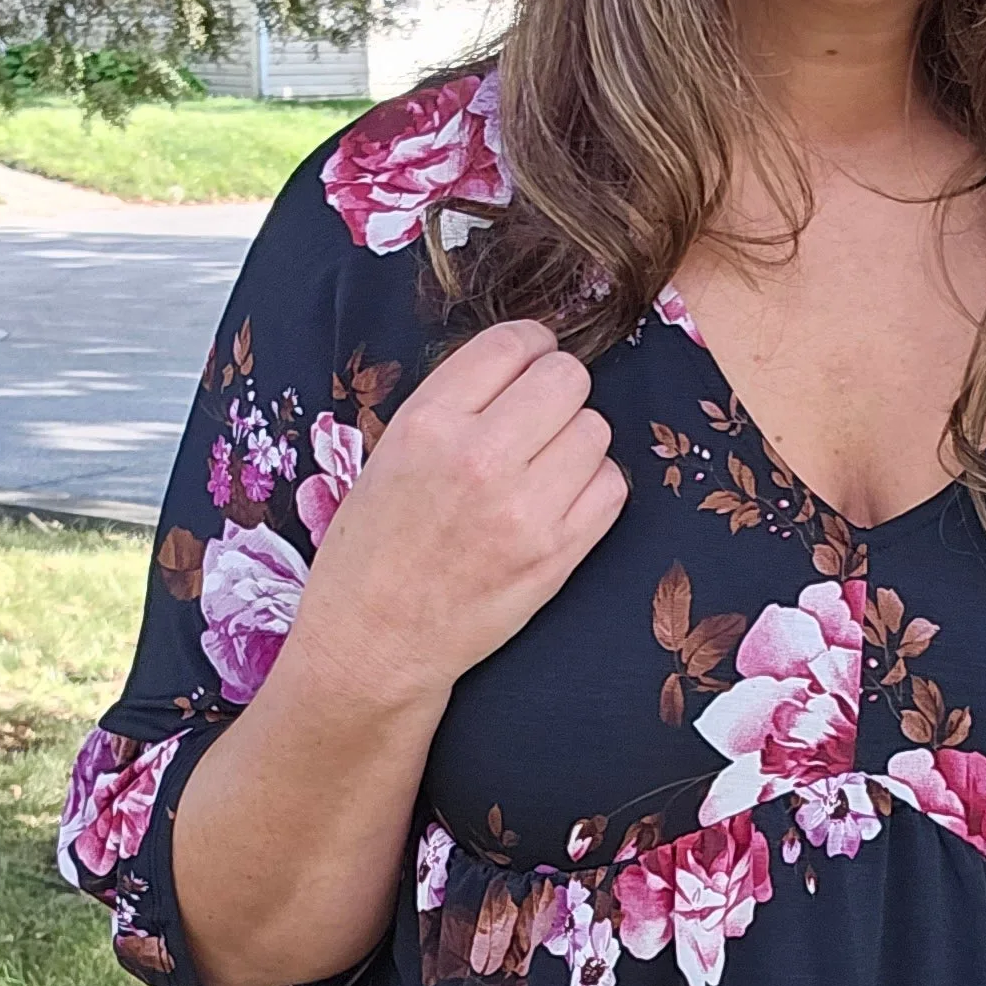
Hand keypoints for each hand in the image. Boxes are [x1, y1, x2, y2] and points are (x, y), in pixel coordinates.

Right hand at [288, 319, 628, 708]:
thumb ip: (454, 405)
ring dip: (577, 443)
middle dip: (558, 393)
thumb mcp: (389, 453)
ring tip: (543, 471)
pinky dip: (595, 489)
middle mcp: (478, 456)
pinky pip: (612, 487)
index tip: (530, 366)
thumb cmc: (373, 549)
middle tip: (539, 421)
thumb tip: (522, 365)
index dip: (532, 348)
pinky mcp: (556, 553)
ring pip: (596, 430)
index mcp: (427, 422)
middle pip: (568, 378)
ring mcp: (523, 508)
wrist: (374, 642)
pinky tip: (560, 504)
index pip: (513, 343)